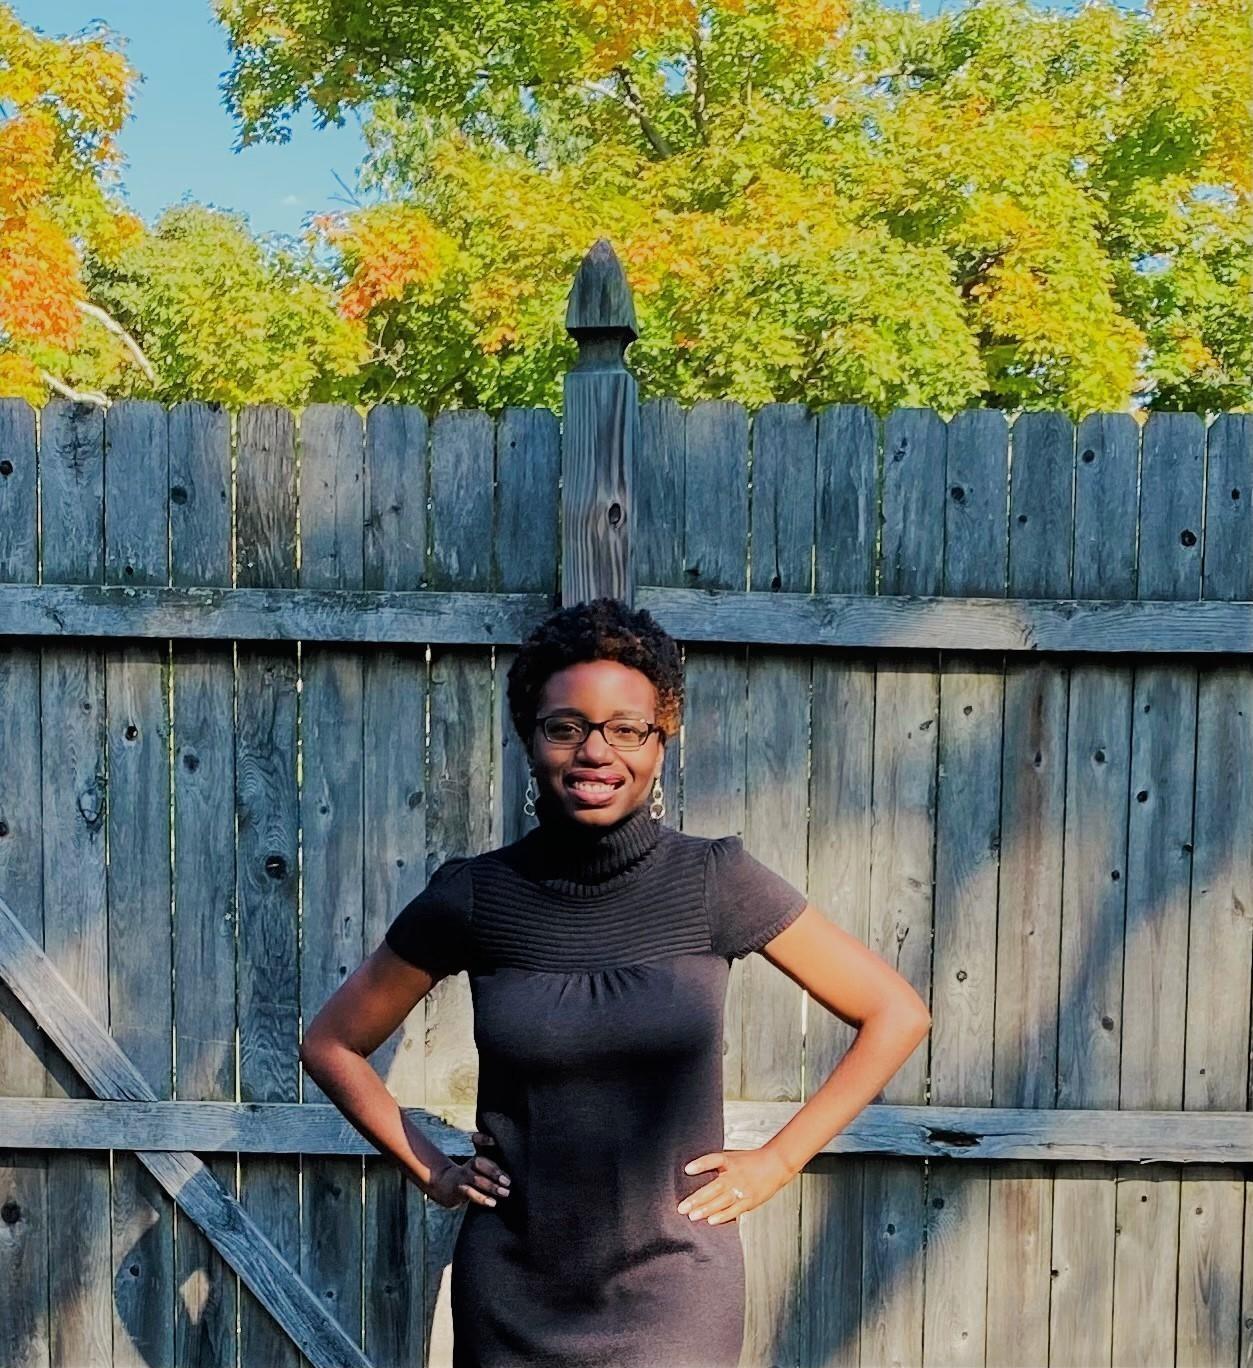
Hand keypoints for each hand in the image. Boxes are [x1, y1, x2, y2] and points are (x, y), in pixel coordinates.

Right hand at [424, 1131, 511, 1209]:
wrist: (445, 1186)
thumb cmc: (469, 1177)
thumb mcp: (480, 1169)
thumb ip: (494, 1166)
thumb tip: (508, 1168)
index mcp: (476, 1157)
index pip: (480, 1144)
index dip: (485, 1139)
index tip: (495, 1141)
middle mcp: (469, 1165)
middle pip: (479, 1163)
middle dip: (494, 1171)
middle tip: (508, 1181)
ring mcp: (462, 1176)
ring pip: (476, 1179)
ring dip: (491, 1186)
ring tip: (505, 1192)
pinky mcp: (458, 1189)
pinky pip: (469, 1192)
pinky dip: (481, 1198)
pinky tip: (492, 1203)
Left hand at [676, 1146, 794, 1224]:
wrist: (776, 1165)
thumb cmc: (752, 1161)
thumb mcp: (732, 1157)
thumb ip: (716, 1165)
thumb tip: (693, 1172)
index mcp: (729, 1161)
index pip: (713, 1160)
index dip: (700, 1164)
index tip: (687, 1169)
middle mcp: (734, 1175)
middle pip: (713, 1187)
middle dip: (696, 1199)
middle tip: (682, 1207)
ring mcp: (742, 1189)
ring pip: (721, 1201)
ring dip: (706, 1209)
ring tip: (693, 1216)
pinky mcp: (749, 1201)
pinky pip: (734, 1210)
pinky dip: (723, 1216)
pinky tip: (712, 1221)